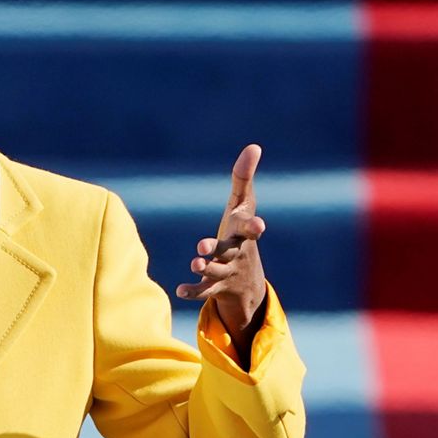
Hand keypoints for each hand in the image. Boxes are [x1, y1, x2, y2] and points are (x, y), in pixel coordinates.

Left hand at [175, 144, 268, 363]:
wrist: (247, 283)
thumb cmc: (242, 234)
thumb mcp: (243, 206)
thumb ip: (244, 178)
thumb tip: (254, 146)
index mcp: (244, 234)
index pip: (250, 230)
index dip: (254, 228)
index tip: (258, 226)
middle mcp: (237, 253)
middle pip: (230, 251)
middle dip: (218, 249)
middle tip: (201, 246)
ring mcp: (227, 271)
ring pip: (216, 271)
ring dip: (205, 267)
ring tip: (194, 262)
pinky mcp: (215, 287)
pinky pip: (204, 291)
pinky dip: (193, 291)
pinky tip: (179, 290)